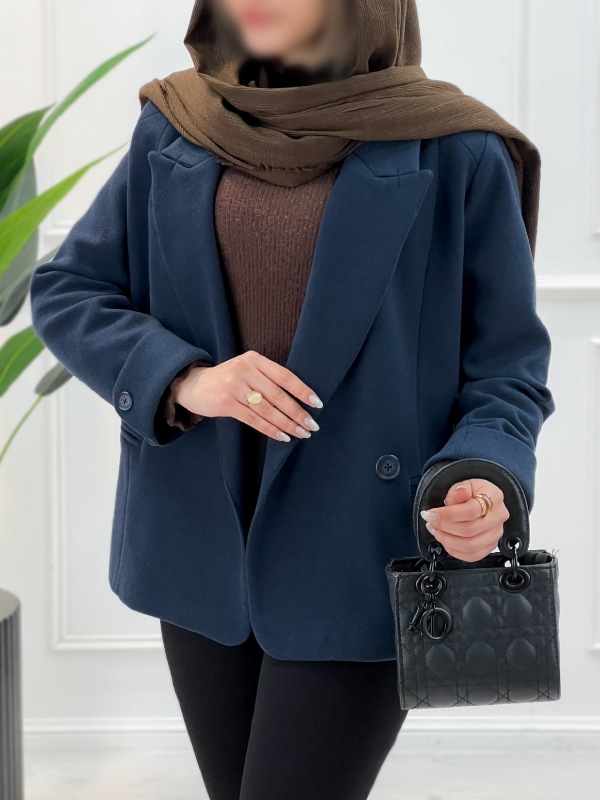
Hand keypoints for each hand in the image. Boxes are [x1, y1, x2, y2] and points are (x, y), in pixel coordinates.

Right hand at [174, 350, 321, 441]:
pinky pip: (253, 419)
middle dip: (297, 412)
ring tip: (301, 433)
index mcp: (255, 359)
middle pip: (278, 395)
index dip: (302, 390)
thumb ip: (267, 379)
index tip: (317, 403)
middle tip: (312, 425)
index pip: (284, 376)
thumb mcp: (247, 370)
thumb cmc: (227, 379)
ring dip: (287, 423)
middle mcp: (245, 370)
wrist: (193, 384)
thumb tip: (298, 400)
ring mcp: (234, 386)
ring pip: (267, 409)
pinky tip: (282, 436)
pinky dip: (270, 429)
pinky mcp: (226, 403)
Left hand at [420, 478, 509, 561]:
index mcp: (494, 497)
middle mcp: (499, 517)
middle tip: (431, 521)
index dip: (448, 515)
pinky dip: (455, 551)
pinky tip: (445, 540)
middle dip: (445, 527)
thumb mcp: (464, 484)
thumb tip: (456, 495)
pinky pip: (472, 556)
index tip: (431, 514)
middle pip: (470, 530)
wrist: (481, 498)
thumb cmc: (472, 491)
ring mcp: (496, 533)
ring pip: (470, 546)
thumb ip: (459, 490)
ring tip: (436, 530)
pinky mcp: (490, 546)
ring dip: (447, 540)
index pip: (471, 511)